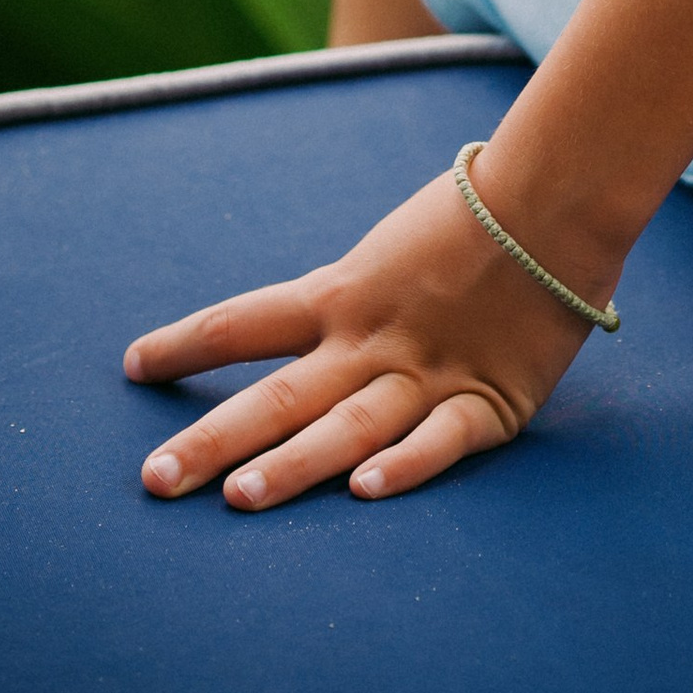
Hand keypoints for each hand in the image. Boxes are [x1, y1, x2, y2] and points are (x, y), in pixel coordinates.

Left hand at [125, 165, 602, 508]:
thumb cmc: (476, 216)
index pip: (244, 321)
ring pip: (349, 425)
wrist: (559, 195)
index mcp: (344, 292)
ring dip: (294, 463)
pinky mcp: (491, 399)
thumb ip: (348, 301)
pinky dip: (406, 463)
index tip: (132, 366)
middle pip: (280, 394)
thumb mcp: (390, 251)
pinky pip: (442, 437)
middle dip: (213, 439)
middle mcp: (373, 338)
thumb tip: (297, 331)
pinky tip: (367, 490)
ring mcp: (429, 371)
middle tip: (153, 482)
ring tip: (240, 497)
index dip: (184, 344)